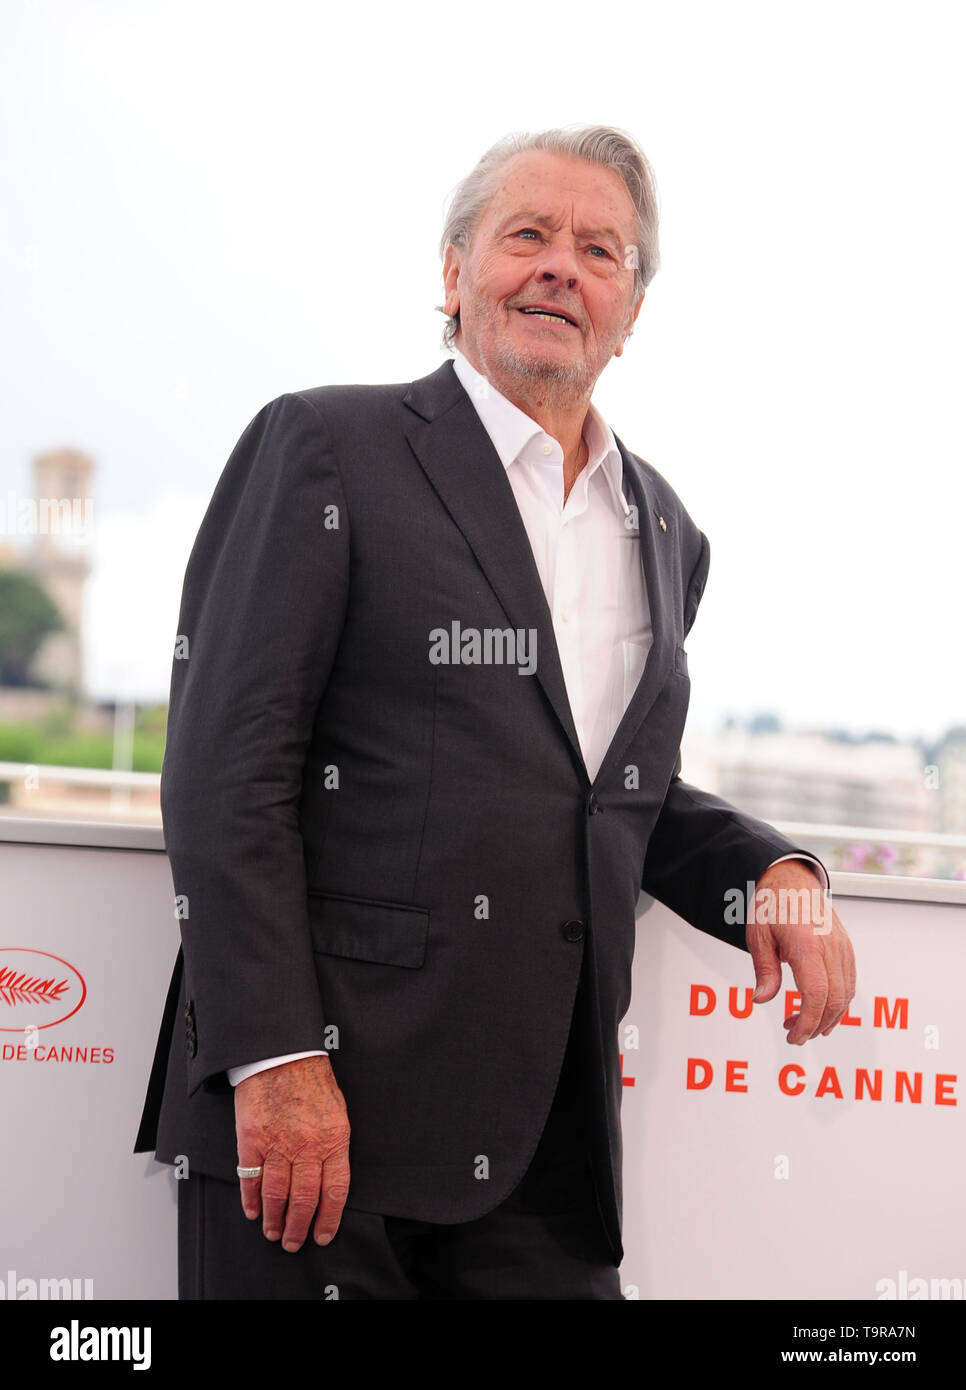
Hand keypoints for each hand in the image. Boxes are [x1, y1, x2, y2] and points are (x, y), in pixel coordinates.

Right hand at [234, 1054, 349, 1251]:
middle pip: (304, 1200)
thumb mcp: (337, 1112)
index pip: (335, 1192)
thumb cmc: (311, 1080)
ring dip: (273, 1219)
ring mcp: (278, 1144)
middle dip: (298, 1227)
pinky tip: (252, 1211)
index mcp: (334, 1139)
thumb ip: (334, 1145)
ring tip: (273, 1232)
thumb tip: (331, 1180)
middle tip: (293, 1242)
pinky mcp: (252, 1140)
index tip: (322, 1235)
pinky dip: (250, 1199)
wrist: (283, 1054)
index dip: (329, 1219)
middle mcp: (307, 1146)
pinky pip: (250, 1179)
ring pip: (276, 1195)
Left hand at [746, 861, 855, 1044]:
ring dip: (828, 1016)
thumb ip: (764, 970)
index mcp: (807, 944)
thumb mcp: (758, 936)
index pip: (816, 994)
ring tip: (803, 1025)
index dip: (808, 1021)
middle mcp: (830, 946)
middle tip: (795, 1034)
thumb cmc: (772, 905)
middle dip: (817, 1025)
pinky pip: (849, 981)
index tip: (793, 1036)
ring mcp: (842, 946)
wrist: (791, 879)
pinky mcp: (846, 947)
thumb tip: (761, 999)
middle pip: (835, 999)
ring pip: (847, 993)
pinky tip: (822, 1010)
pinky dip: (839, 1001)